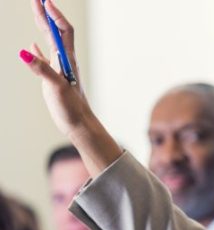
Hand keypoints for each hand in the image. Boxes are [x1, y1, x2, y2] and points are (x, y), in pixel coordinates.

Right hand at [24, 0, 93, 137]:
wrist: (79, 125)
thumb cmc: (71, 108)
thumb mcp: (56, 87)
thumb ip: (42, 69)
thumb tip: (25, 52)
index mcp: (68, 60)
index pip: (63, 31)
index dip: (54, 15)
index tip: (44, 0)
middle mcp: (65, 62)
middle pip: (56, 32)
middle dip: (46, 14)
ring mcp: (59, 70)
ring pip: (49, 43)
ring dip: (43, 27)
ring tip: (36, 12)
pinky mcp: (53, 80)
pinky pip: (44, 61)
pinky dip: (37, 51)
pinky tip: (31, 46)